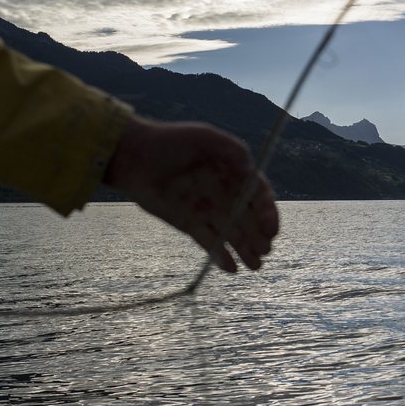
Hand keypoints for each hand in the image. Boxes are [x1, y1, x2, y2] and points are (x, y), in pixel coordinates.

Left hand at [104, 116, 278, 272]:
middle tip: (265, 249)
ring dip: (246, 250)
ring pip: (233, 235)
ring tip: (255, 266)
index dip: (267, 211)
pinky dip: (220, 256)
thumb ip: (231, 148)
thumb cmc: (171, 140)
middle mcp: (225, 194)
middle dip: (260, 236)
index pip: (259, 196)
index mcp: (234, 173)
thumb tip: (251, 168)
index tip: (270, 226)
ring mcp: (208, 211)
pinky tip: (232, 268)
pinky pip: (210, 243)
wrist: (134, 156)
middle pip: (249, 219)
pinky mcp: (190, 224)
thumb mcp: (205, 137)